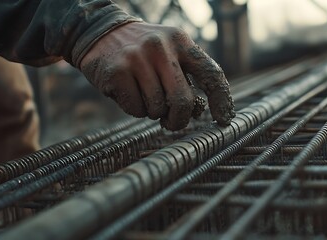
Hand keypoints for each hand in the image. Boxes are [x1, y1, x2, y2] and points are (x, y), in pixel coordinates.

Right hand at [80, 22, 234, 129]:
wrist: (101, 34)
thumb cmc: (144, 51)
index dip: (221, 99)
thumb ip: (186, 75)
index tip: (225, 118)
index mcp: (181, 41)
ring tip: (145, 95)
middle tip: (172, 122)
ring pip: (158, 108)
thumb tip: (198, 111)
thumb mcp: (169, 51)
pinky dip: (136, 110)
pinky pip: (137, 110)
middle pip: (183, 101)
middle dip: (179, 119)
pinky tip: (129, 93)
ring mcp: (137, 58)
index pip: (211, 73)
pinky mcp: (117, 72)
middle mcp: (161, 47)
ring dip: (154, 112)